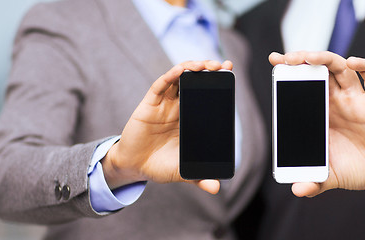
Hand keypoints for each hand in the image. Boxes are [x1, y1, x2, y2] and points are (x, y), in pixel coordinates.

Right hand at [101, 60, 232, 193]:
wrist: (135, 167)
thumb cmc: (159, 165)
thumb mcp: (182, 171)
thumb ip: (199, 177)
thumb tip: (216, 188)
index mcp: (189, 117)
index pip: (205, 94)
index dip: (216, 81)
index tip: (229, 70)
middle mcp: (178, 106)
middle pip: (194, 81)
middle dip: (208, 70)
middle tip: (222, 65)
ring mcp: (164, 104)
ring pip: (178, 78)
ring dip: (192, 68)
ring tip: (205, 65)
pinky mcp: (149, 104)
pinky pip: (160, 85)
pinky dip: (171, 76)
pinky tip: (181, 71)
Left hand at [269, 51, 364, 196]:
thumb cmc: (358, 168)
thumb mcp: (332, 177)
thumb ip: (315, 183)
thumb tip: (298, 190)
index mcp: (321, 114)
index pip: (303, 86)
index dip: (290, 72)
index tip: (275, 62)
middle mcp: (336, 102)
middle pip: (318, 70)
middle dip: (303, 59)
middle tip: (286, 58)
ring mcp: (356, 99)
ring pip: (340, 69)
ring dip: (325, 59)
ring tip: (310, 57)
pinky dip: (363, 65)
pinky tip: (352, 62)